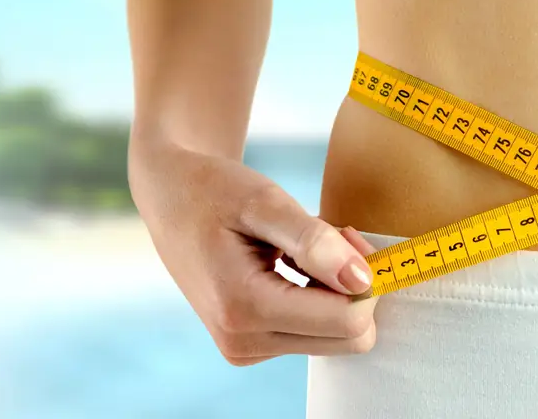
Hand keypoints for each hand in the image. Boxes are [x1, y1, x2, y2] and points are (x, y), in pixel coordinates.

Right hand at [128, 139, 378, 365]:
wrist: (171, 196)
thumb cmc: (215, 190)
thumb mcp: (264, 202)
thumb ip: (314, 241)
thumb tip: (363, 281)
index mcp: (244, 308)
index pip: (346, 321)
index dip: (366, 277)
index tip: (347, 233)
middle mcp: (244, 342)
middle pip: (347, 338)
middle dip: (355, 287)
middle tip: (334, 235)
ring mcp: (246, 349)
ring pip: (336, 339)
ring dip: (337, 291)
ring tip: (308, 244)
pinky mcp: (252, 346)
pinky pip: (314, 334)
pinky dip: (319, 299)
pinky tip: (295, 263)